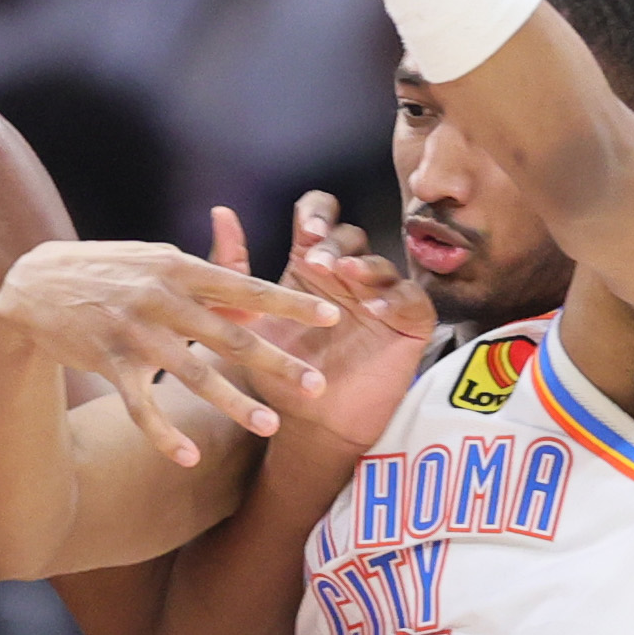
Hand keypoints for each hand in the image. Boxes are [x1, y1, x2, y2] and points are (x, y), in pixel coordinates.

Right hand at [0, 223, 338, 466]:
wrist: (34, 284)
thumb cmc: (107, 271)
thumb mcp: (155, 261)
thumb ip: (206, 278)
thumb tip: (256, 295)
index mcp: (178, 268)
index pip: (245, 285)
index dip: (290, 302)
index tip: (334, 317)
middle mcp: (160, 298)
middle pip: (229, 334)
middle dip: (276, 361)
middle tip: (318, 387)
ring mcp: (133, 331)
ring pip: (191, 373)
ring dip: (233, 401)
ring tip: (270, 426)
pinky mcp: (108, 361)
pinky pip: (140, 406)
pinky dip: (163, 434)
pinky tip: (188, 458)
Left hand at [250, 191, 434, 452]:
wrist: (304, 423)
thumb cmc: (274, 369)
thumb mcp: (245, 316)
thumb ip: (233, 266)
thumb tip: (221, 212)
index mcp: (310, 264)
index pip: (320, 215)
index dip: (317, 214)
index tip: (305, 232)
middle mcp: (346, 275)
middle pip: (350, 236)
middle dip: (334, 243)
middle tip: (318, 263)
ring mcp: (379, 296)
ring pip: (381, 263)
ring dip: (364, 265)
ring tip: (346, 274)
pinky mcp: (407, 324)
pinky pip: (412, 301)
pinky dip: (396, 299)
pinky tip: (376, 308)